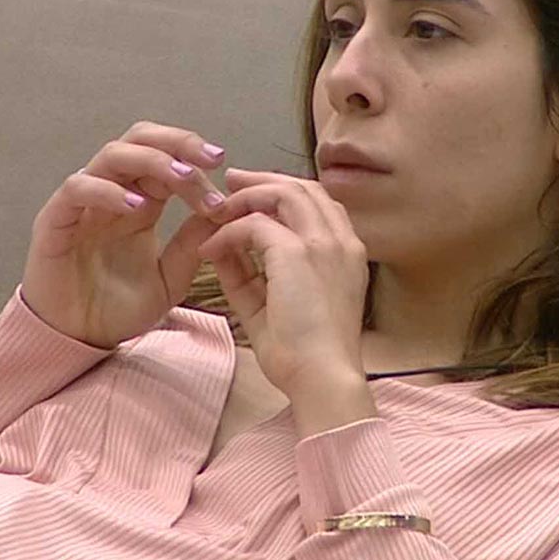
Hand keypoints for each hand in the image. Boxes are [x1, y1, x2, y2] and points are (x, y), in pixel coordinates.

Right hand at [21, 121, 227, 347]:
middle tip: (212, 158)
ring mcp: (82, 204)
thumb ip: (191, 244)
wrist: (78, 342)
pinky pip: (77, 189)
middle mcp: (112, 193)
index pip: (167, 157)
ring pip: (112, 155)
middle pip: (141, 140)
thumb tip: (224, 210)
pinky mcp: (55, 221)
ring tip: (183, 178)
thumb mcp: (170, 279)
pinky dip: (107, 191)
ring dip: (152, 160)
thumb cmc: (118, 309)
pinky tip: (136, 207)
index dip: (196, 158)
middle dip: (179, 142)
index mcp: (140, 201)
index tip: (226, 172)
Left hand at [197, 168, 370, 397]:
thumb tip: (223, 250)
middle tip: (232, 183)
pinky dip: (229, 231)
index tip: (254, 197)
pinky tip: (211, 248)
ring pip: (284, 192)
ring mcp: (323, 243)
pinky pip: (255, 225)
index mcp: (347, 254)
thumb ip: (250, 276)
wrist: (322, 378)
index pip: (319, 203)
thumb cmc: (305, 356)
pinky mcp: (298, 253)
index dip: (285, 193)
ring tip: (219, 208)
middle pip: (303, 188)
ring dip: (247, 196)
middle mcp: (342, 241)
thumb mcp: (273, 307)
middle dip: (264, 180)